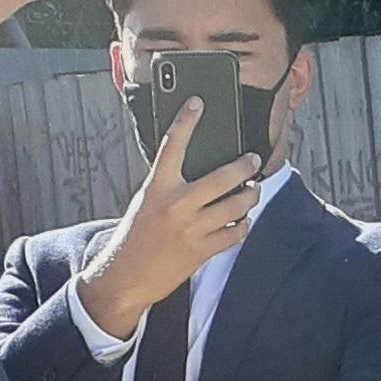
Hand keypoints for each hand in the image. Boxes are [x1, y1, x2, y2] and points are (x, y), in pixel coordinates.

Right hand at [74, 122, 261, 345]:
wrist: (126, 277)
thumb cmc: (135, 237)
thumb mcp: (146, 201)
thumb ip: (169, 185)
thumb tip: (197, 168)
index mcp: (157, 188)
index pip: (172, 145)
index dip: (185, 121)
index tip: (196, 103)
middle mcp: (176, 205)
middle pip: (222, 177)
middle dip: (245, 166)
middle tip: (253, 160)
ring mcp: (191, 229)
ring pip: (236, 206)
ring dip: (250, 196)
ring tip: (252, 191)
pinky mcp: (201, 251)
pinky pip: (235, 233)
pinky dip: (243, 225)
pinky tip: (242, 220)